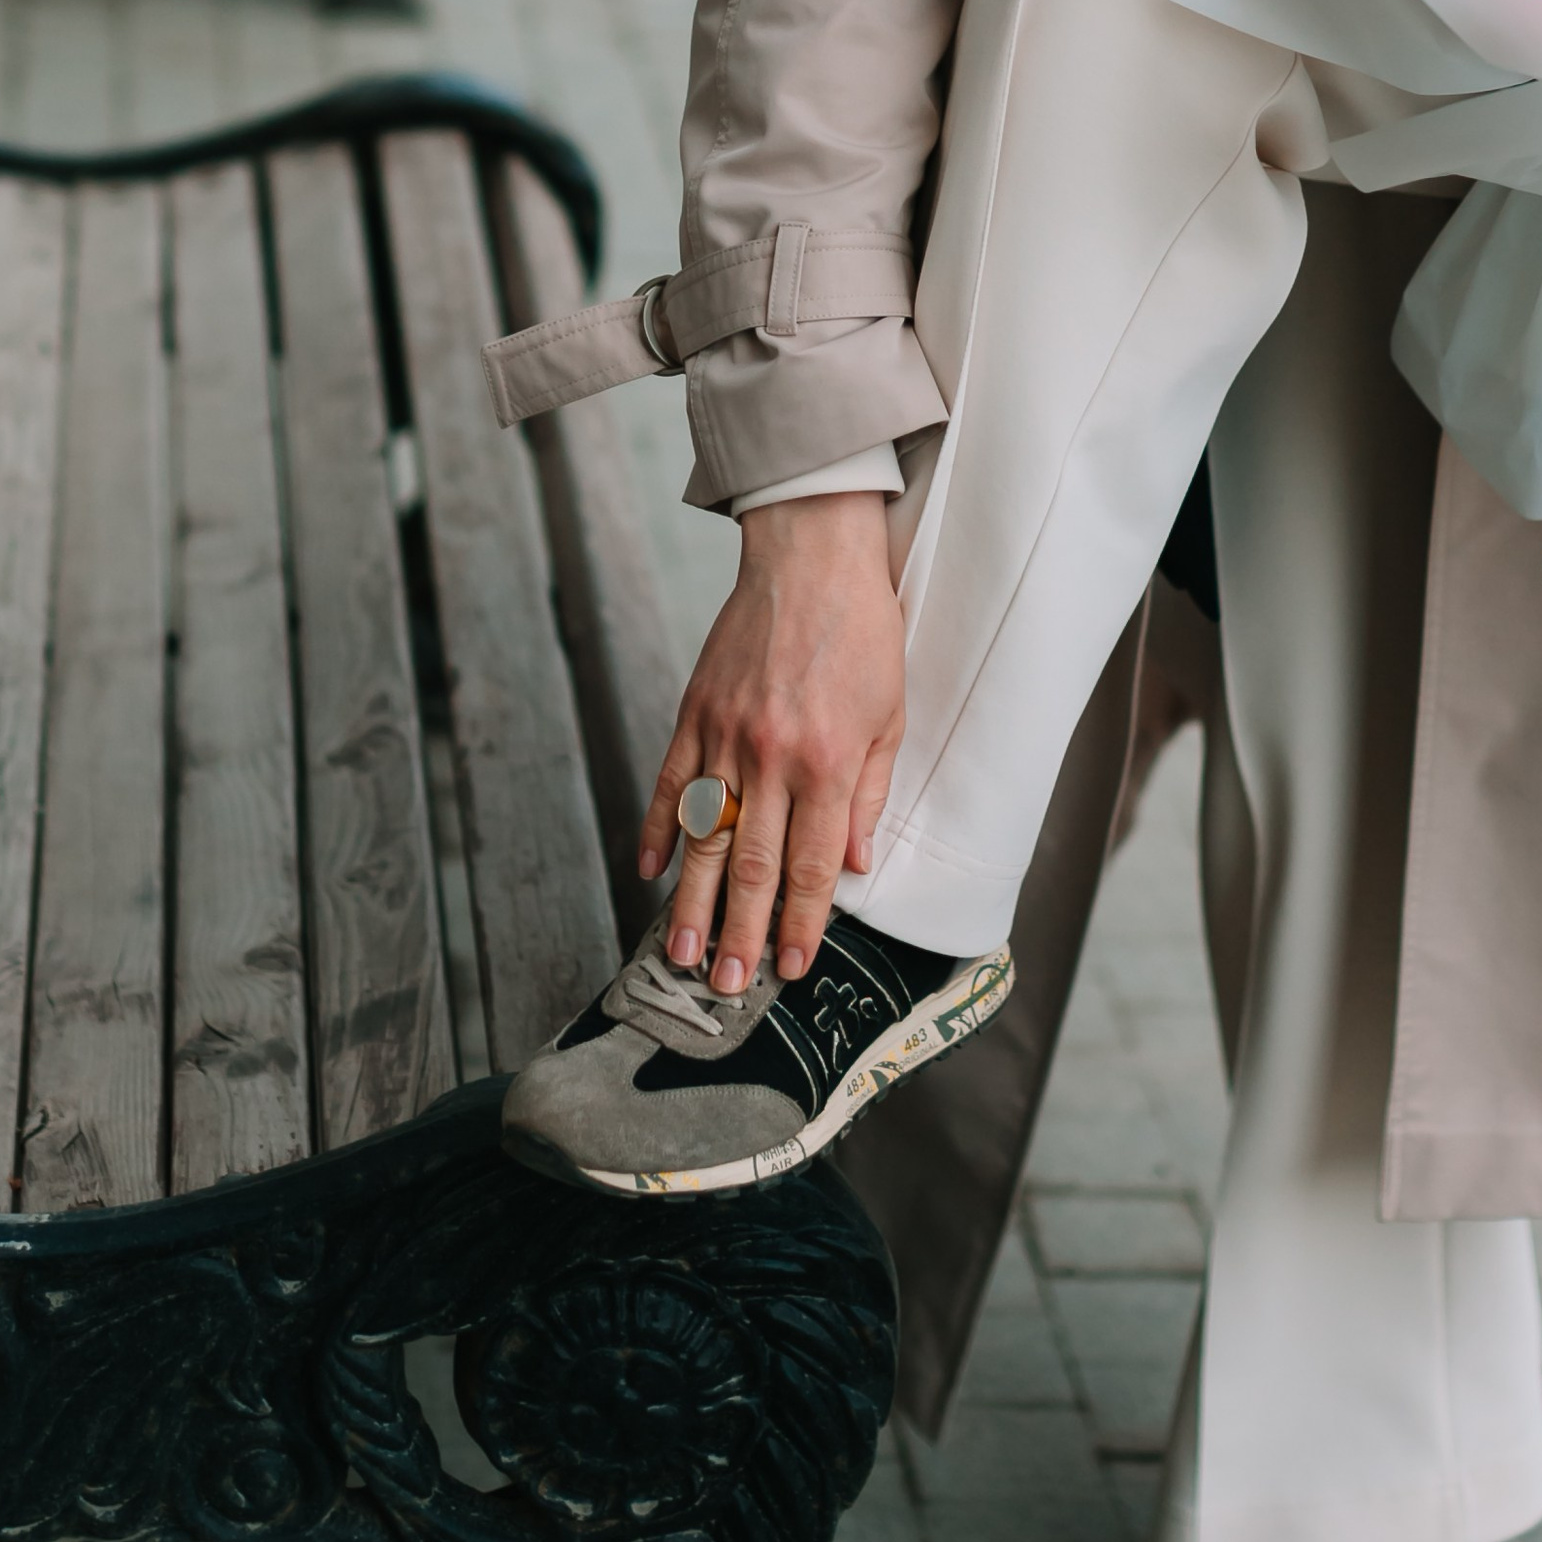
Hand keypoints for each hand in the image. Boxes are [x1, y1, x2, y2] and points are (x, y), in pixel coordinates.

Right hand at [640, 490, 904, 991]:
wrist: (811, 553)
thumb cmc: (863, 633)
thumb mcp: (890, 716)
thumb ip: (868, 795)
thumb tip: (854, 866)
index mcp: (828, 763)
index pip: (811, 865)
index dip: (799, 923)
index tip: (790, 968)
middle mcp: (773, 757)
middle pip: (750, 865)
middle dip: (740, 934)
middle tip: (728, 988)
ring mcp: (726, 735)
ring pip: (704, 837)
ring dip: (693, 903)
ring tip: (682, 956)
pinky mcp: (694, 711)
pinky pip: (671, 784)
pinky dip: (659, 831)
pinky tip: (652, 873)